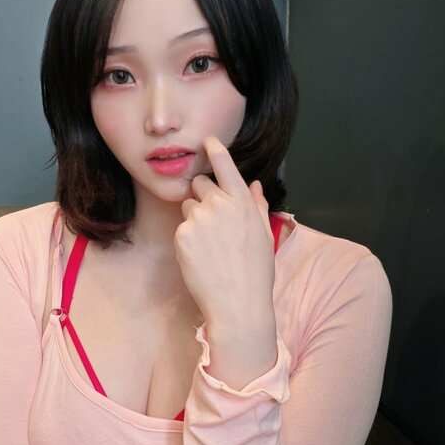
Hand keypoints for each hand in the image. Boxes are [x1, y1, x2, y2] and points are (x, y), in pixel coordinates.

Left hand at [174, 136, 274, 327]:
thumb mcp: (263, 234)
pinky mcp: (181, 235)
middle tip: (213, 219)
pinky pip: (181, 227)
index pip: (225, 165)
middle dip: (203, 193)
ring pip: (188, 206)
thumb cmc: (255, 272)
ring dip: (195, 217)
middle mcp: (219, 205)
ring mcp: (198, 219)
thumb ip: (257, 204)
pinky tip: (201, 256)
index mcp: (242, 202)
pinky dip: (188, 237)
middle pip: (200, 182)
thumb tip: (254, 184)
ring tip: (210, 244)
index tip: (207, 141)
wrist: (236, 303)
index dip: (215, 150)